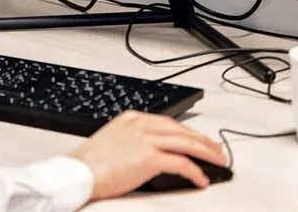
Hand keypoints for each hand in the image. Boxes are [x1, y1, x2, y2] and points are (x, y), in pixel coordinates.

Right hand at [70, 110, 226, 201]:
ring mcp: (146, 140)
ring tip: (218, 161)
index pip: (169, 122)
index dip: (188, 132)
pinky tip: (201, 179)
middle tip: (217, 149)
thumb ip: (132, 138)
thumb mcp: (112, 140)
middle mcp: (141, 125)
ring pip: (186, 143)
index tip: (199, 139)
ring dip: (206, 153)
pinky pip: (181, 163)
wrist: (79, 171)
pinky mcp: (149, 158)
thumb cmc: (90, 162)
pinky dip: (195, 172)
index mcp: (132, 118)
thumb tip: (150, 151)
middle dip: (203, 140)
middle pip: (181, 130)